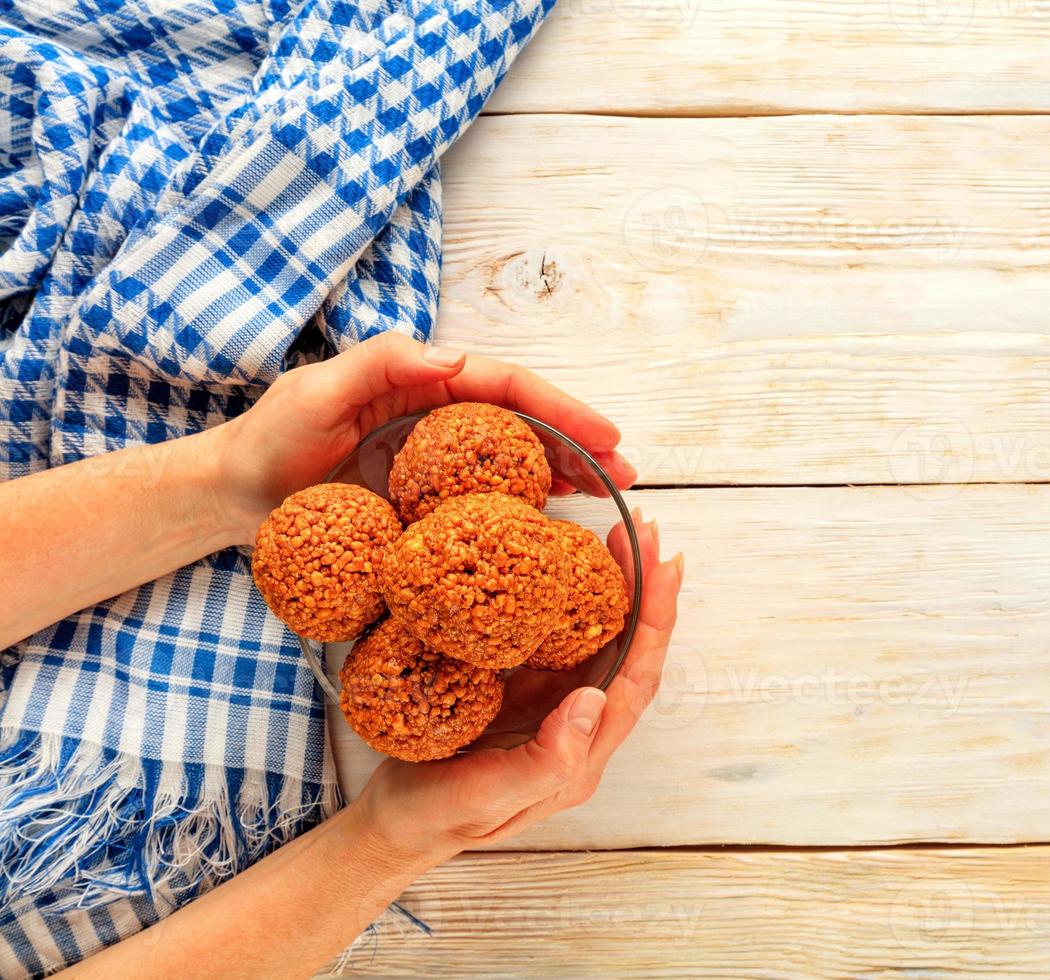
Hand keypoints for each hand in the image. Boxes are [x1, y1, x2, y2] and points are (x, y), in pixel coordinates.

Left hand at [207, 332, 637, 542]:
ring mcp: (436, 459)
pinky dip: (529, 502)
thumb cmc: (268, 440)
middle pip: (524, 421)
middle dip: (578, 441)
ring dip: (565, 472)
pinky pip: (488, 495)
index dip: (558, 407)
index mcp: (422, 381)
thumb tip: (456, 357)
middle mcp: (438, 415)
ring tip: (610, 495)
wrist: (231, 496)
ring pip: (516, 457)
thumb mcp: (316, 389)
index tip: (602, 432)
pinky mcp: (427, 499)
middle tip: (625, 473)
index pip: (504, 386)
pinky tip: (561, 519)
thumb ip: (381, 364)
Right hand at [353, 511, 681, 860]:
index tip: (663, 566)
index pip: (635, 679)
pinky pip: (555, 642)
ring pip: (595, 641)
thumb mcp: (489, 797)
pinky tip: (560, 571)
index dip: (655, 622)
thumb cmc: (437, 819)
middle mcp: (577, 729)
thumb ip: (546, 757)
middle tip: (644, 530)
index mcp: (581, 756)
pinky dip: (565, 603)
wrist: (392, 829)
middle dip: (643, 592)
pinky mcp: (521, 695)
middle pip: (626, 651)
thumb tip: (593, 700)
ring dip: (610, 591)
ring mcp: (550, 710)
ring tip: (614, 538)